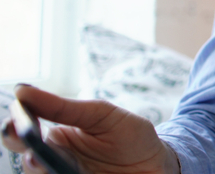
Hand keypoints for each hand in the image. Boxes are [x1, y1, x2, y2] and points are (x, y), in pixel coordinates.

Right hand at [1, 84, 178, 173]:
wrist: (158, 164)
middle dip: (27, 154)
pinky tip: (63, 171)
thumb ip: (64, 107)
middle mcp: (55, 162)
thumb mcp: (101, 114)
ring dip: (42, 169)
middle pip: (28, 161)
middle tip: (34, 149)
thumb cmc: (130, 135)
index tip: (16, 123)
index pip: (22, 135)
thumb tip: (23, 90)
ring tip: (46, 162)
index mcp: (56, 139)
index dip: (13, 130)